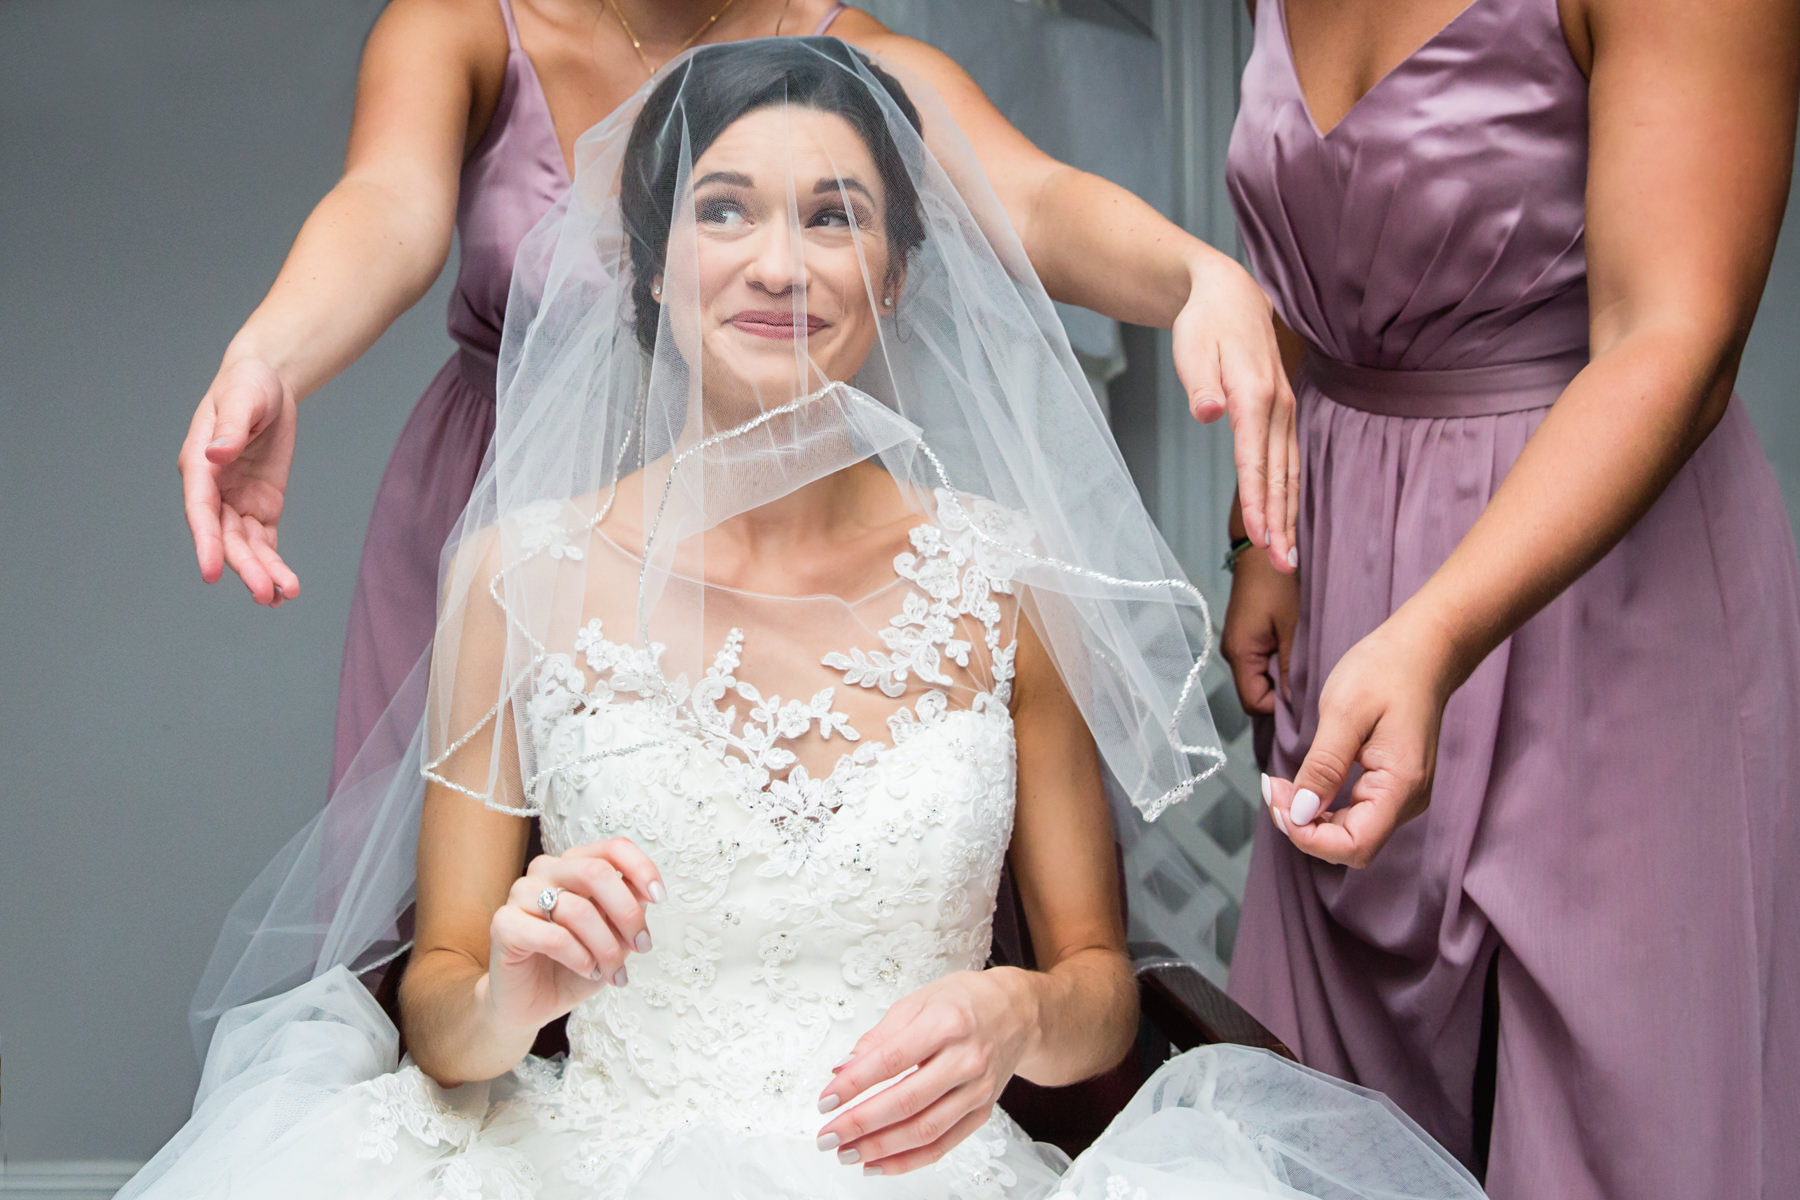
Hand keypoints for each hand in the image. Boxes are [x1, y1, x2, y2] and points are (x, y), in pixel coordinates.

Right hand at [178, 356, 299, 606]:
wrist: (267, 383)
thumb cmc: (247, 385)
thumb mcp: (243, 397)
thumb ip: (231, 426)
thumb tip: (217, 454)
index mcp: (199, 465)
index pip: (200, 510)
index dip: (205, 543)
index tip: (210, 573)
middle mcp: (214, 490)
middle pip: (226, 537)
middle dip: (244, 566)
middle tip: (265, 594)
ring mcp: (238, 500)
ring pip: (247, 545)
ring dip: (263, 571)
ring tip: (283, 597)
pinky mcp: (262, 505)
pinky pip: (265, 540)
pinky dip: (273, 563)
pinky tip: (284, 589)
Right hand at [482, 838, 665, 1036]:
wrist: (532, 1003)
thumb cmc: (575, 964)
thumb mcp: (614, 936)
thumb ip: (628, 908)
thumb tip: (647, 893)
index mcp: (574, 865)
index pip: (612, 848)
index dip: (641, 868)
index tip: (660, 897)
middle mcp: (546, 871)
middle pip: (596, 872)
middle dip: (627, 913)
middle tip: (641, 946)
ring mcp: (521, 894)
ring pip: (577, 908)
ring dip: (605, 947)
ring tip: (612, 971)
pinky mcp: (504, 924)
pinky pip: (553, 936)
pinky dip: (579, 957)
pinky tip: (587, 969)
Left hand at [814, 968, 1034, 1176]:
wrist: (1018, 1012)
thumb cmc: (966, 1000)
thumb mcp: (918, 1001)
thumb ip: (879, 1036)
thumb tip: (843, 1068)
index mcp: (947, 1023)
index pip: (891, 1061)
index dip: (854, 1085)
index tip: (826, 1100)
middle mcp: (966, 1059)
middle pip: (907, 1101)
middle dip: (861, 1124)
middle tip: (828, 1136)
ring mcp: (977, 1090)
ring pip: (925, 1130)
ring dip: (881, 1148)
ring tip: (847, 1153)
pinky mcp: (982, 1112)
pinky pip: (943, 1145)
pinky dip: (908, 1160)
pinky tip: (879, 1164)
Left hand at [1174, 253, 1298, 572]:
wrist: (1231, 295)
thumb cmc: (1205, 323)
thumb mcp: (1192, 346)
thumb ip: (1200, 382)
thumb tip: (1209, 411)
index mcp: (1255, 394)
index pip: (1254, 458)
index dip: (1258, 500)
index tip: (1260, 536)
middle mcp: (1278, 407)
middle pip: (1279, 474)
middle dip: (1280, 521)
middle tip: (1282, 565)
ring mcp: (1285, 412)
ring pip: (1290, 472)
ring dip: (1290, 515)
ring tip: (1289, 557)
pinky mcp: (1282, 416)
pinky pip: (1289, 462)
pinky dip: (1290, 495)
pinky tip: (1288, 523)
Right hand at [1222, 548, 1299, 714]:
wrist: (1263, 551)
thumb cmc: (1278, 583)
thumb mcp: (1294, 628)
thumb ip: (1293, 669)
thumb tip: (1298, 705)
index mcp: (1240, 653)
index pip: (1255, 703)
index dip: (1280, 707)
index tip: (1306, 693)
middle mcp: (1232, 653)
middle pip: (1256, 694)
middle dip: (1282, 692)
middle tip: (1310, 674)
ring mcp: (1237, 645)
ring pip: (1260, 679)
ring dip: (1281, 675)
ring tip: (1303, 657)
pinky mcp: (1245, 636)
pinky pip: (1260, 662)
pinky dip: (1278, 662)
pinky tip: (1294, 647)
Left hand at [1264, 612, 1459, 867]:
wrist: (1422, 650)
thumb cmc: (1386, 670)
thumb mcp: (1343, 711)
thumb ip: (1322, 766)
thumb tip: (1299, 813)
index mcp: (1400, 785)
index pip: (1354, 846)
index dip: (1309, 837)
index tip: (1278, 802)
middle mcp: (1407, 800)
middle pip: (1350, 846)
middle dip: (1302, 828)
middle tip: (1271, 788)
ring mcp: (1402, 795)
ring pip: (1350, 834)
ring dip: (1309, 819)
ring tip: (1278, 785)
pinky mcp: (1391, 787)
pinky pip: (1354, 815)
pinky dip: (1321, 807)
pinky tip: (1299, 786)